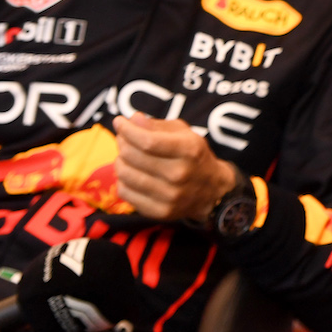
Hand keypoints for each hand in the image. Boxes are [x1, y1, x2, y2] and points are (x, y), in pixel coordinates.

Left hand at [113, 113, 236, 223]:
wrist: (212, 190)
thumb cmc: (193, 155)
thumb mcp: (183, 133)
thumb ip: (157, 125)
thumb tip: (132, 120)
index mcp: (189, 150)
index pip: (147, 141)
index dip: (127, 130)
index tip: (119, 121)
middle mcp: (180, 174)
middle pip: (132, 156)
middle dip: (122, 142)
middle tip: (123, 138)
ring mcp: (171, 196)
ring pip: (125, 175)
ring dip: (120, 161)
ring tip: (127, 156)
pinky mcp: (161, 212)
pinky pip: (125, 193)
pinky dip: (123, 180)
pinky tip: (132, 174)